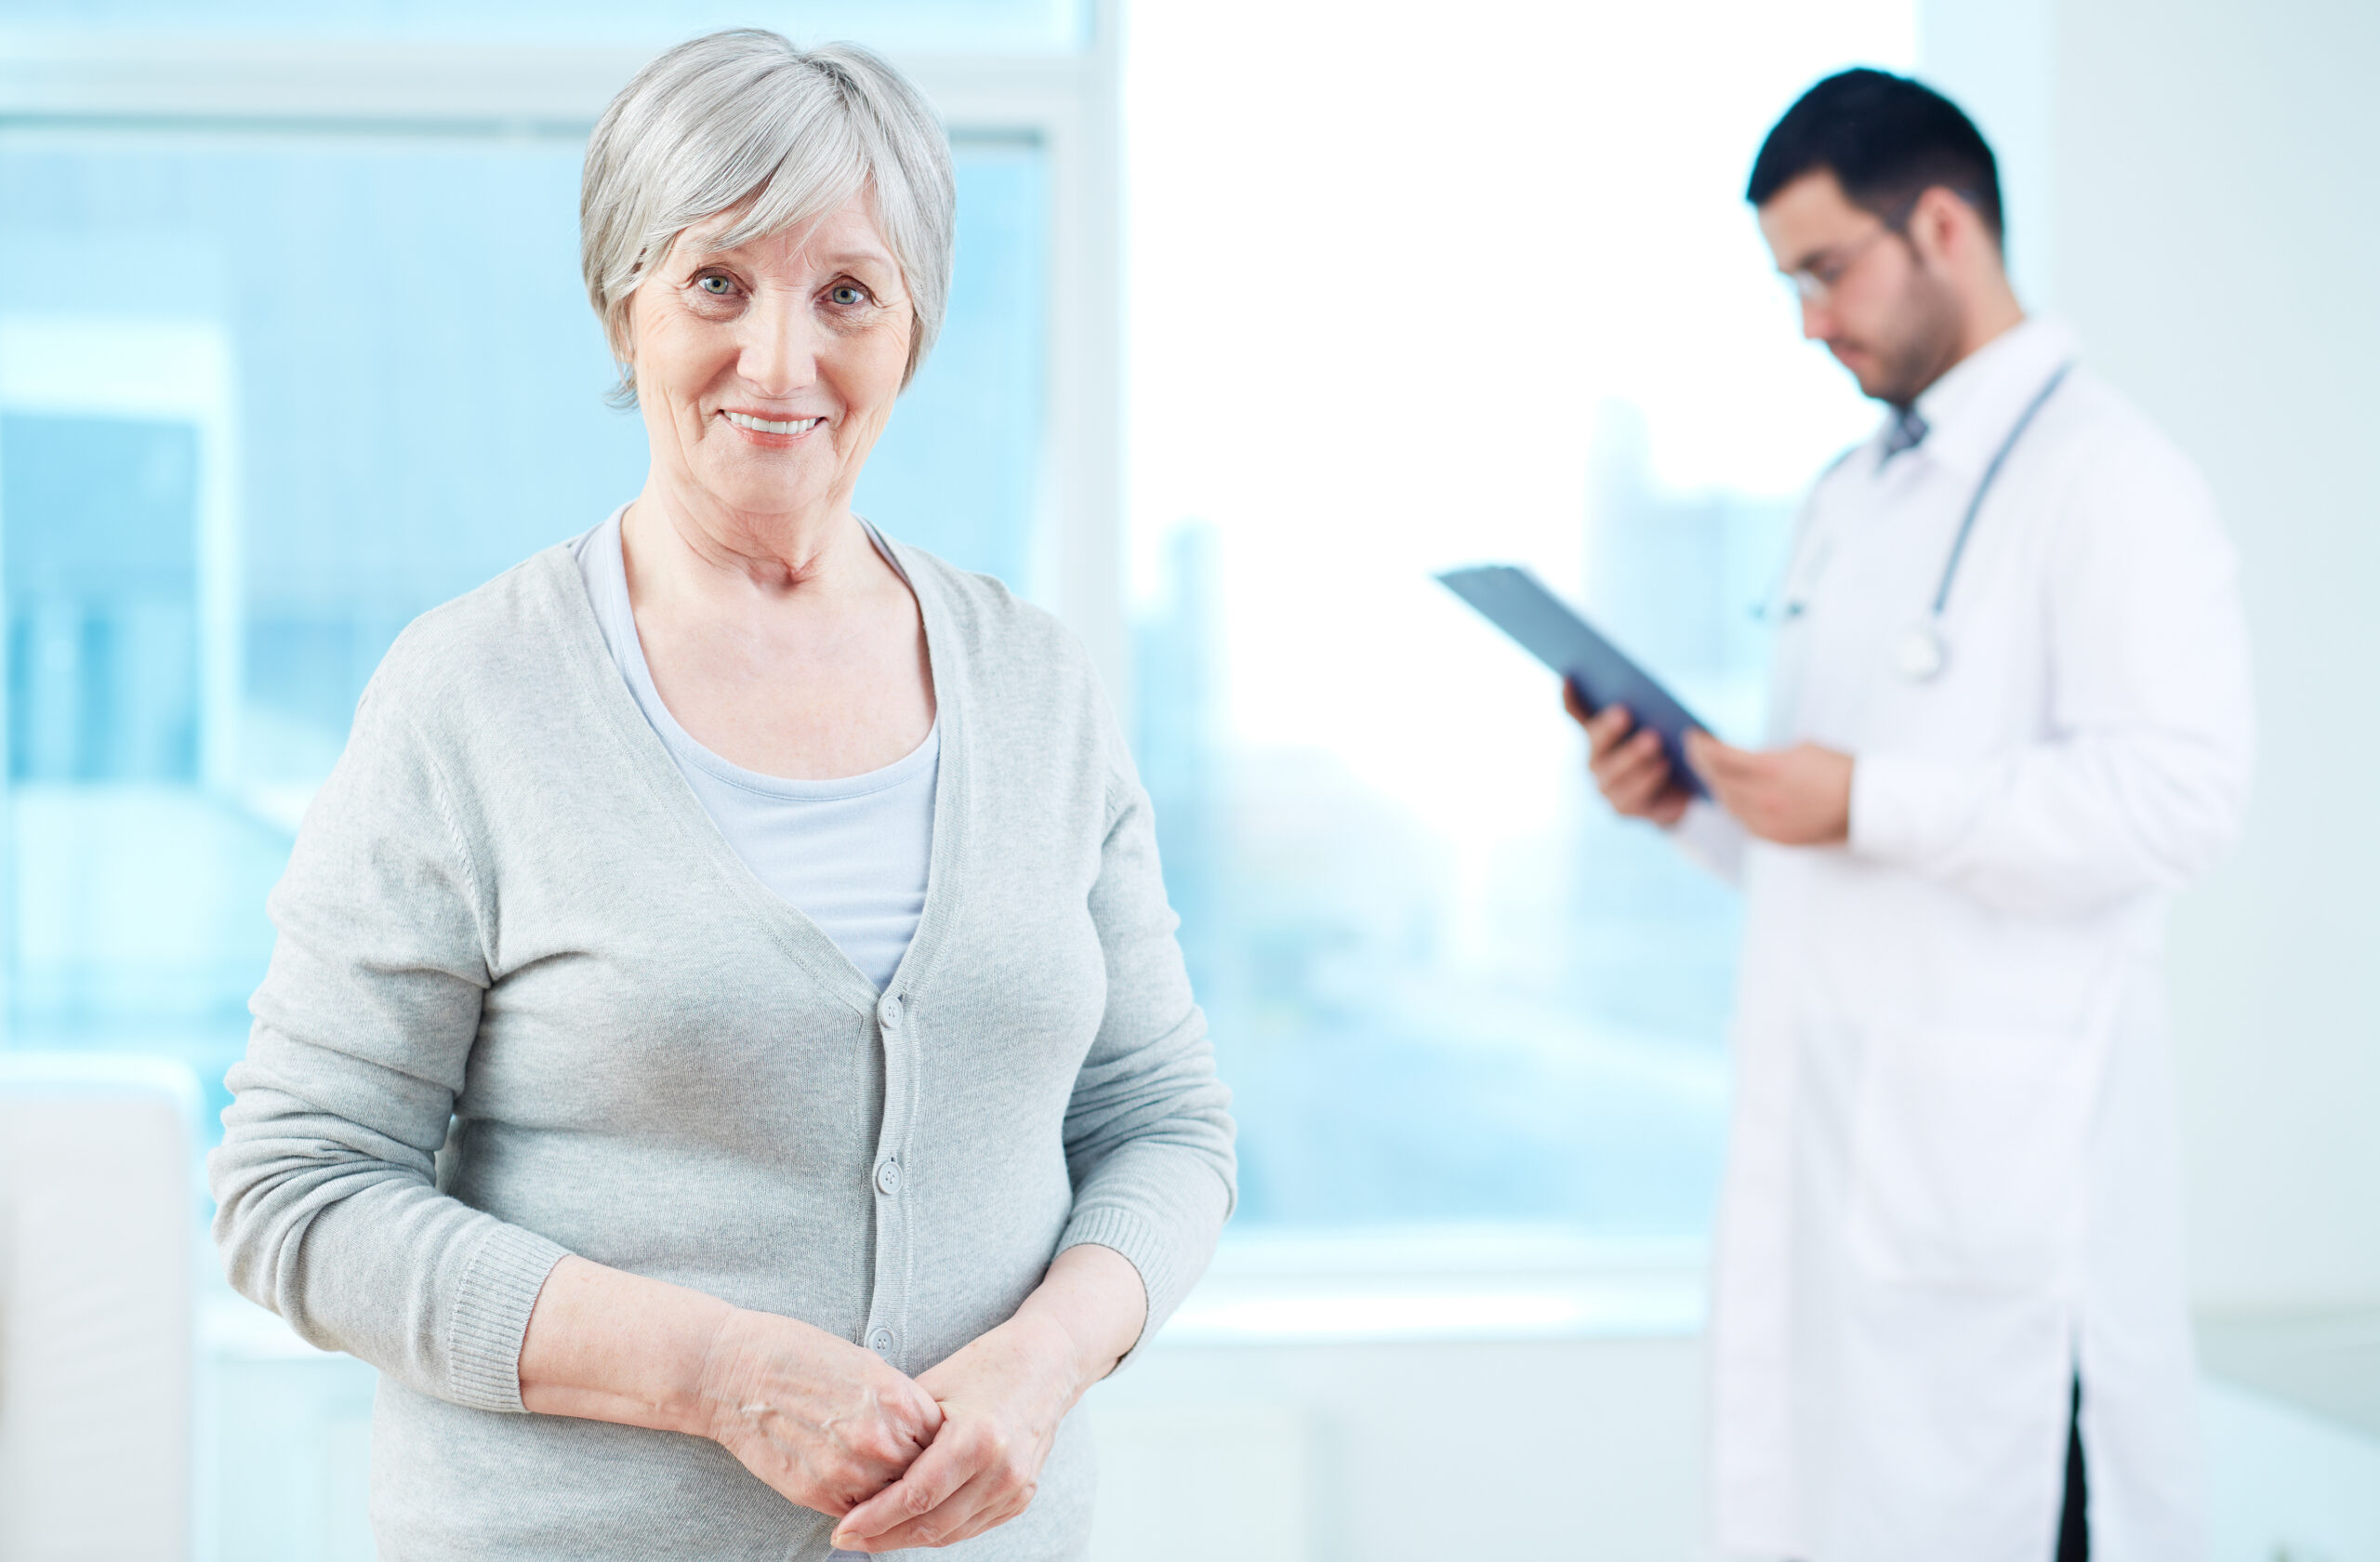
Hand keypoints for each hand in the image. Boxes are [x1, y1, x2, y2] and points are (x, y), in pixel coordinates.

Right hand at [696, 1306, 943, 1518]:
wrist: (735, 1371)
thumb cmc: (798, 1356)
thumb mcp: (866, 1364)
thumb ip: (899, 1401)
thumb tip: (920, 1426)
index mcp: (899, 1401)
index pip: (942, 1440)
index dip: (934, 1442)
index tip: (924, 1441)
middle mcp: (881, 1441)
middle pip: (923, 1474)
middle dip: (915, 1469)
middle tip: (900, 1461)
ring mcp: (849, 1472)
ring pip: (891, 1499)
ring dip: (887, 1490)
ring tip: (870, 1470)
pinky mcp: (817, 1494)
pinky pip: (856, 1510)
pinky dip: (857, 1501)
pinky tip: (845, 1478)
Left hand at [826, 1313, 1074, 1550]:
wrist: (1049, 1363)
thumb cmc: (987, 1365)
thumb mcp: (934, 1387)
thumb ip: (899, 1430)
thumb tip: (853, 1465)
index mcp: (978, 1439)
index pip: (916, 1496)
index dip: (875, 1519)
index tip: (842, 1529)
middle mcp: (1002, 1471)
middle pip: (932, 1524)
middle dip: (884, 1537)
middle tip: (847, 1538)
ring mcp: (1016, 1488)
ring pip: (951, 1533)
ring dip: (908, 1539)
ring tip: (871, 1535)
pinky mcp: (1021, 1497)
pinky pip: (971, 1526)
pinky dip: (938, 1530)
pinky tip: (910, 1524)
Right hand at [1565, 683, 1689, 826]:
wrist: (1682, 793)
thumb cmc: (1669, 749)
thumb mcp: (1662, 724)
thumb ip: (1651, 712)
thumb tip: (1652, 698)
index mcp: (1598, 734)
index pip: (1576, 712)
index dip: (1570, 697)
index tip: (1569, 677)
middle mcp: (1594, 759)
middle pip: (1595, 743)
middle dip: (1608, 728)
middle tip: (1624, 712)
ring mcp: (1604, 786)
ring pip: (1612, 772)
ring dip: (1632, 756)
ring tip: (1654, 741)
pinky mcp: (1621, 808)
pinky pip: (1631, 795)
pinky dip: (1647, 780)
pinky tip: (1663, 766)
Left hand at [1683, 731, 1853, 844]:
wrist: (1868, 805)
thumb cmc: (1839, 770)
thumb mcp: (1801, 749)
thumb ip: (1767, 756)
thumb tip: (1745, 762)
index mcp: (1770, 769)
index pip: (1720, 757)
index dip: (1701, 746)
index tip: (1692, 737)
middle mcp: (1764, 799)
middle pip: (1719, 781)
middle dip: (1704, 765)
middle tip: (1697, 753)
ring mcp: (1769, 822)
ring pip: (1729, 804)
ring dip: (1719, 787)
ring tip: (1713, 773)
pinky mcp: (1777, 839)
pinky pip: (1745, 823)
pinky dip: (1736, 808)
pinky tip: (1734, 796)